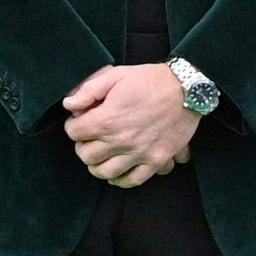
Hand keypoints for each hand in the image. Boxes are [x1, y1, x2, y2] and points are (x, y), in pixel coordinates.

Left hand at [62, 65, 198, 188]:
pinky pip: (132, 180)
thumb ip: (89, 90)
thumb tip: (69, 105)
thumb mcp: (116, 75)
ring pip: (104, 172)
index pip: (74, 133)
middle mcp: (121, 140)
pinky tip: (116, 172)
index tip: (80, 121)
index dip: (74, 125)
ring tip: (101, 155)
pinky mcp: (155, 161)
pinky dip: (120, 180)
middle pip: (86, 155)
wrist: (186, 89)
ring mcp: (139, 153)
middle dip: (83, 145)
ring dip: (97, 165)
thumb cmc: (151, 80)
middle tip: (89, 137)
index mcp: (107, 119)